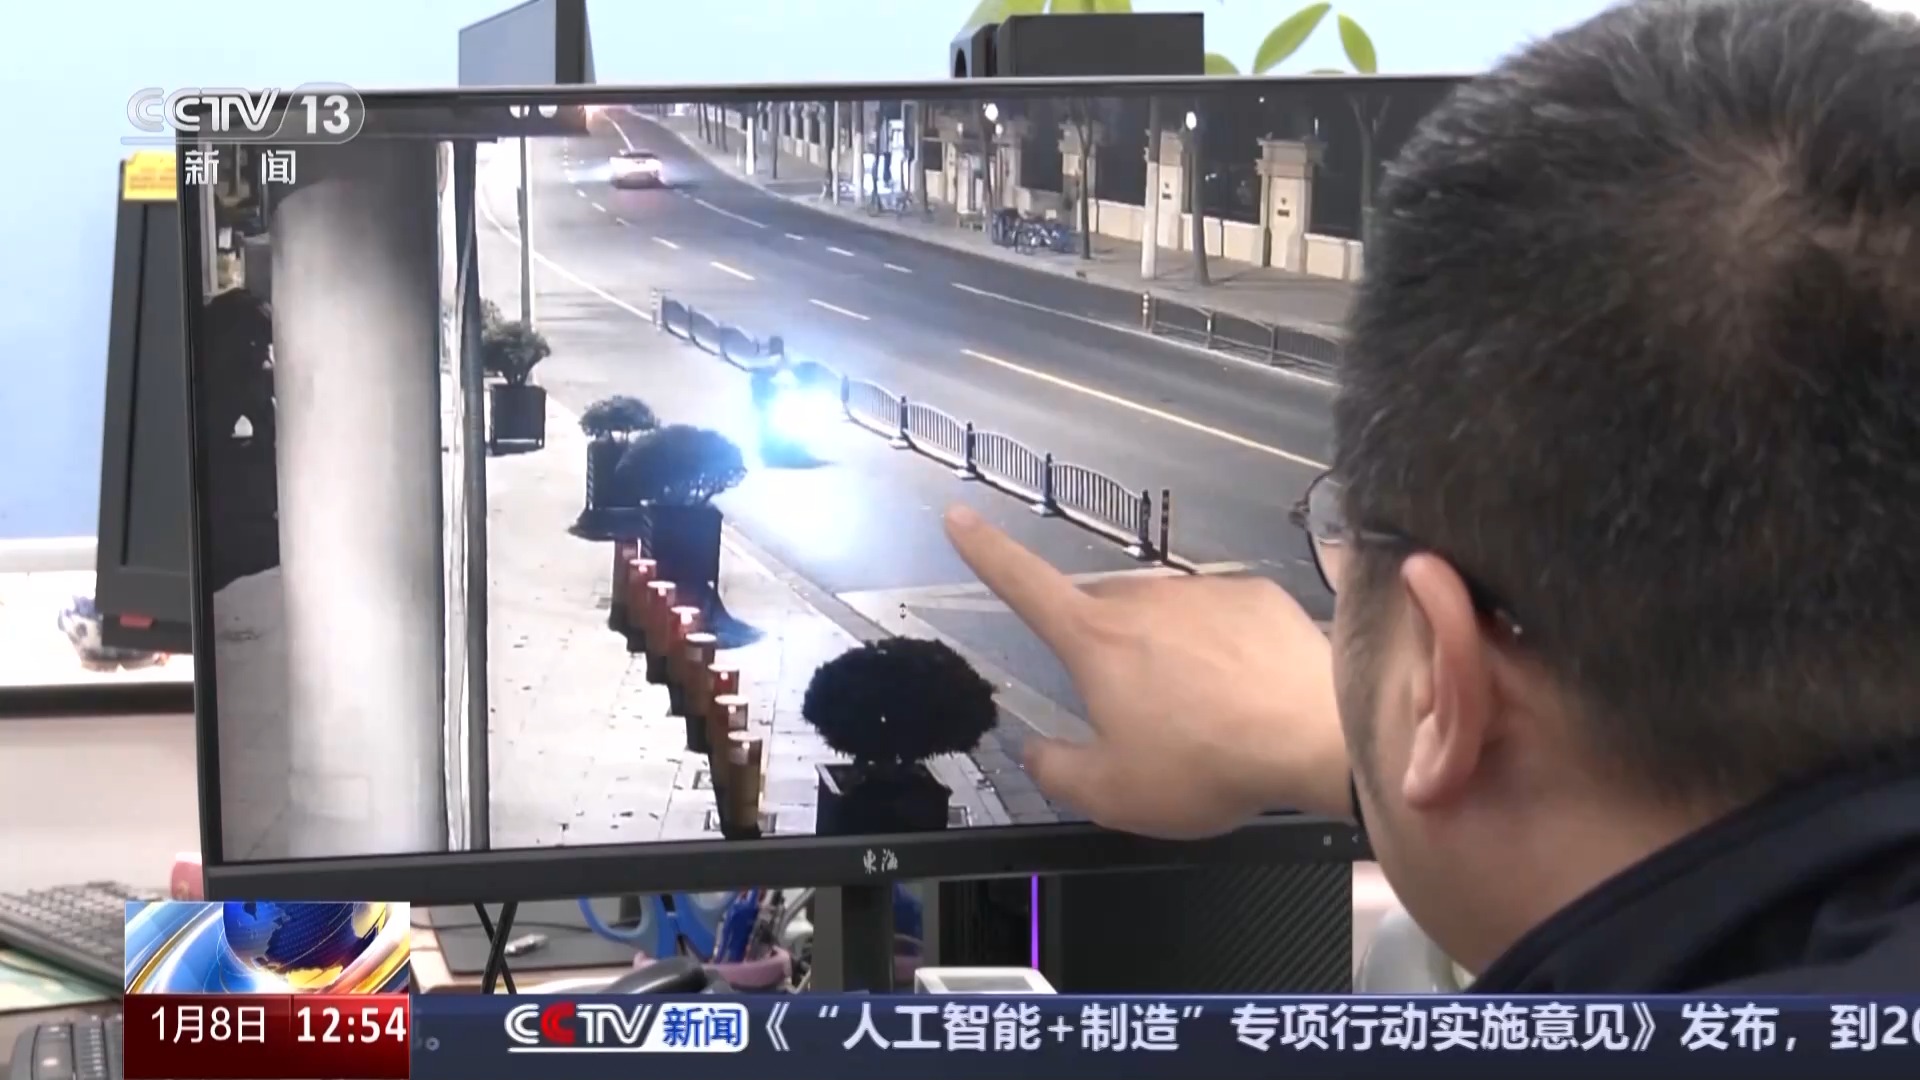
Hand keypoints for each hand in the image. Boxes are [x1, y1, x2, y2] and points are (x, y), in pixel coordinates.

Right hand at [943, 506, 1350, 837]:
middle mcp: (1143, 599)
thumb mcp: (1112, 794)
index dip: (985, 550)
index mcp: (1093, 640)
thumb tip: (1035, 749)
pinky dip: (1222, 650)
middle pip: (1102, 615)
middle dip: (1106, 654)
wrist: (1315, 736)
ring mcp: (1202, 591)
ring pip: (1163, 618)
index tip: (958, 517)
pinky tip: (1246, 693)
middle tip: (1138, 715)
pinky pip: (1220, 618)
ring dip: (1168, 655)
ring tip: (1205, 715)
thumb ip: (1057, 770)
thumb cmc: (1205, 765)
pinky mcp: (1256, 595)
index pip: (1023, 584)